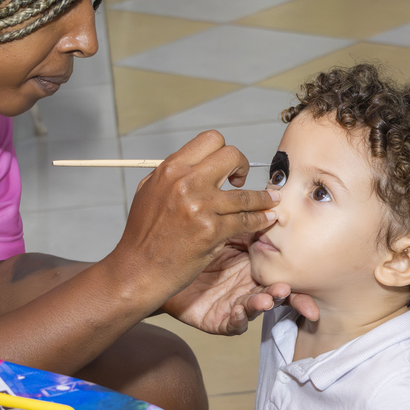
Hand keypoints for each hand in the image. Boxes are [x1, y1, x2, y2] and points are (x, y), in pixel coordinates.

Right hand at [109, 131, 278, 299]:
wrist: (137, 269)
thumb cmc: (143, 234)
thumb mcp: (149, 191)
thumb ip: (172, 174)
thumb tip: (196, 163)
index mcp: (170, 169)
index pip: (210, 140)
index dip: (224, 151)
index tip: (227, 168)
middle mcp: (185, 182)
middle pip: (231, 155)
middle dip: (243, 165)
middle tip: (242, 180)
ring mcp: (200, 207)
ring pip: (245, 194)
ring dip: (263, 198)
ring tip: (272, 200)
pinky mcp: (211, 231)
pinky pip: (246, 220)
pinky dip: (260, 220)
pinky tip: (267, 219)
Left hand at [162, 242, 318, 334]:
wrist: (162, 272)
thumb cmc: (194, 253)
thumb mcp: (223, 237)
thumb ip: (246, 228)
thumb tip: (268, 211)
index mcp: (253, 267)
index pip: (279, 271)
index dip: (296, 275)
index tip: (311, 274)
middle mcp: (248, 287)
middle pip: (273, 292)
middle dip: (283, 293)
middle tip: (285, 288)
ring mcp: (236, 304)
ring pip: (255, 307)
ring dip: (262, 304)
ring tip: (266, 300)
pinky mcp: (220, 320)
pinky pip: (233, 323)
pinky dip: (238, 319)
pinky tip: (237, 312)